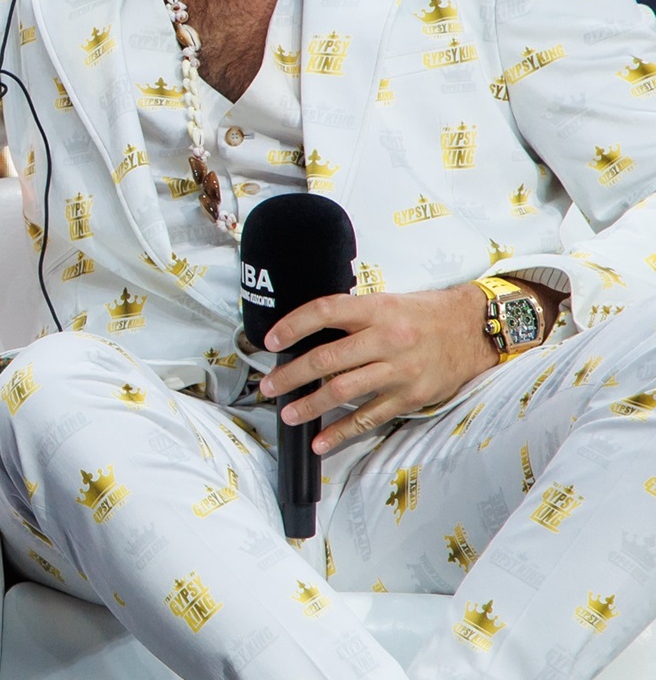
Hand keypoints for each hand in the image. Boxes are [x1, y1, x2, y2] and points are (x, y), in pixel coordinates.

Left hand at [258, 285, 496, 453]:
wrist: (474, 330)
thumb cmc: (424, 314)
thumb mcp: (387, 301)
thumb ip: (352, 315)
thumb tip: (307, 333)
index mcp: (376, 310)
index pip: (325, 312)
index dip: (293, 326)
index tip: (271, 341)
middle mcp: (387, 340)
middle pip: (327, 359)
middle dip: (291, 375)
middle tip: (268, 386)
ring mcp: (399, 372)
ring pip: (343, 391)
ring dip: (310, 405)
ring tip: (287, 413)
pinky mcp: (410, 398)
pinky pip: (369, 418)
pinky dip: (342, 432)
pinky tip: (321, 441)